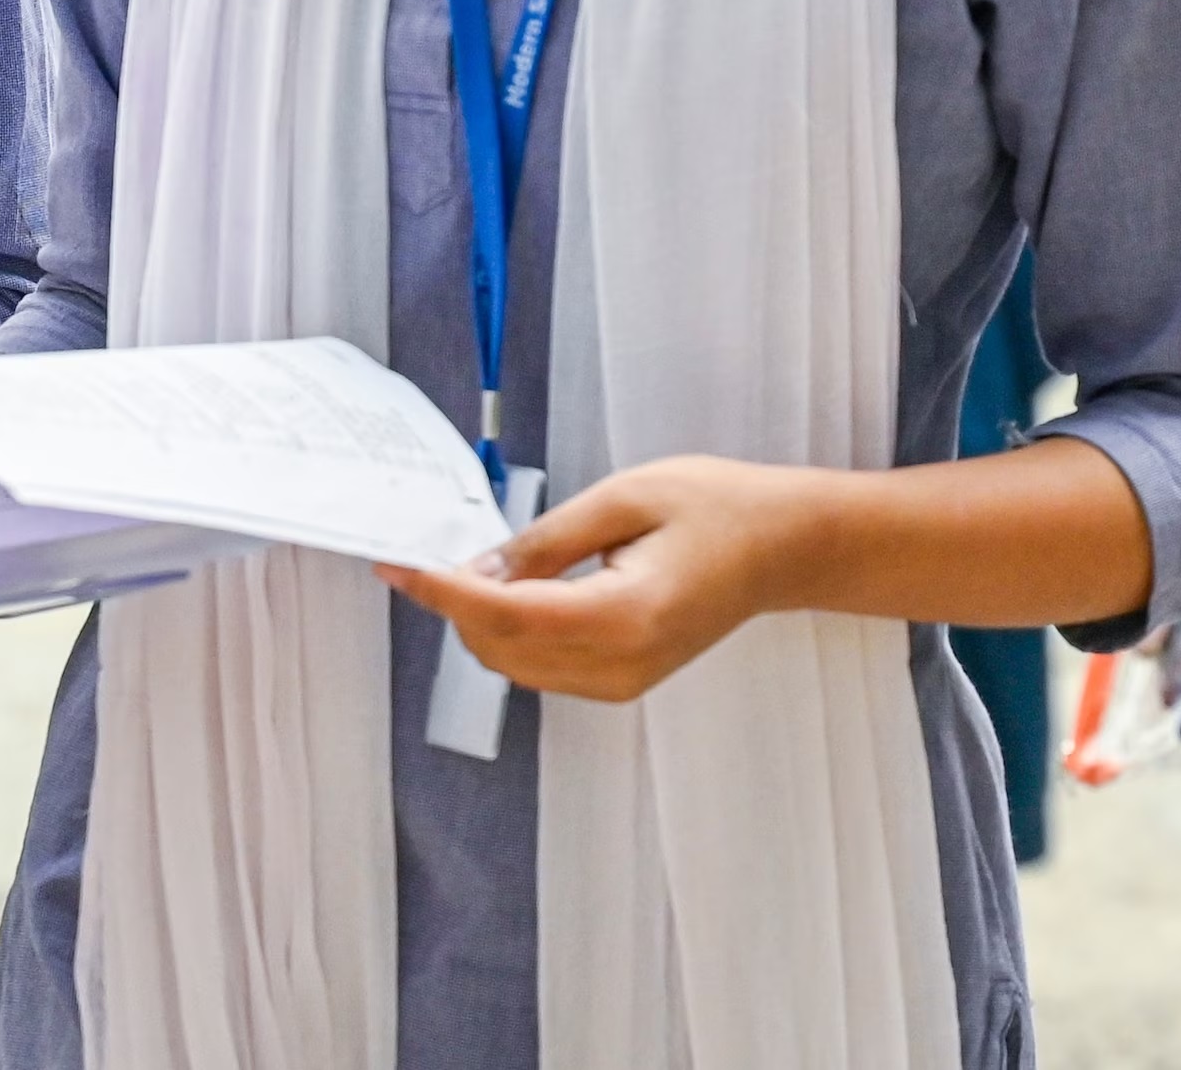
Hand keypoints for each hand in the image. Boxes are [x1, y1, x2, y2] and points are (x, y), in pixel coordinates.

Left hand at [380, 454, 833, 702]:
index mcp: (625, 615)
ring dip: (480, 621)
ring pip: (514, 665)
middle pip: (500, 649)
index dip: (442, 592)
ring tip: (477, 565)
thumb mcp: (625, 497)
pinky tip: (516, 590)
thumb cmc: (718, 508)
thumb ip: (546, 540)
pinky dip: (512, 633)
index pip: (505, 616)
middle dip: (456, 605)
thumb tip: (478, 570)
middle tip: (433, 551)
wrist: (782, 548)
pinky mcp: (621, 683)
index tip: (398, 566)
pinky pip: (541, 667)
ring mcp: (621, 682)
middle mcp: (620, 664)